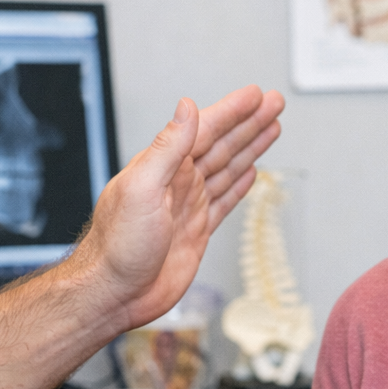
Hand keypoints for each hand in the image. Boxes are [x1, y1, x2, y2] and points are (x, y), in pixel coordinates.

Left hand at [66, 85, 283, 331]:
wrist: (114, 293)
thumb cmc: (117, 245)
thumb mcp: (141, 188)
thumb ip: (167, 147)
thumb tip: (186, 108)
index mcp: (163, 166)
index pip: (205, 129)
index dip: (232, 111)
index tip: (255, 95)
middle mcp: (177, 182)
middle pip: (222, 144)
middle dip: (249, 122)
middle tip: (273, 103)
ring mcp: (188, 206)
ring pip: (227, 168)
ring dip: (250, 147)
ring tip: (271, 127)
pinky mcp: (196, 231)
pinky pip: (224, 200)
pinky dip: (239, 184)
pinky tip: (251, 171)